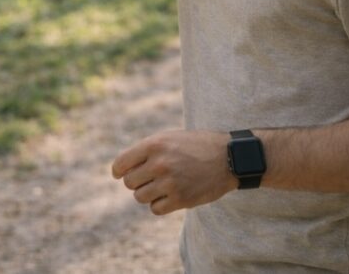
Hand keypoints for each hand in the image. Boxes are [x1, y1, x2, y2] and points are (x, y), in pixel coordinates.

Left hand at [111, 129, 234, 215]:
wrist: (228, 157)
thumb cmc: (196, 146)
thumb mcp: (169, 139)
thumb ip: (146, 151)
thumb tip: (121, 170)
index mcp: (154, 144)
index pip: (121, 164)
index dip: (119, 171)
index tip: (120, 174)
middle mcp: (160, 163)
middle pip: (129, 182)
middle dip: (138, 181)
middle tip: (152, 178)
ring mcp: (170, 182)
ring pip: (140, 197)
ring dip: (148, 194)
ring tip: (163, 186)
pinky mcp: (181, 199)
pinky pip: (155, 209)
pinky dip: (159, 205)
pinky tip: (170, 196)